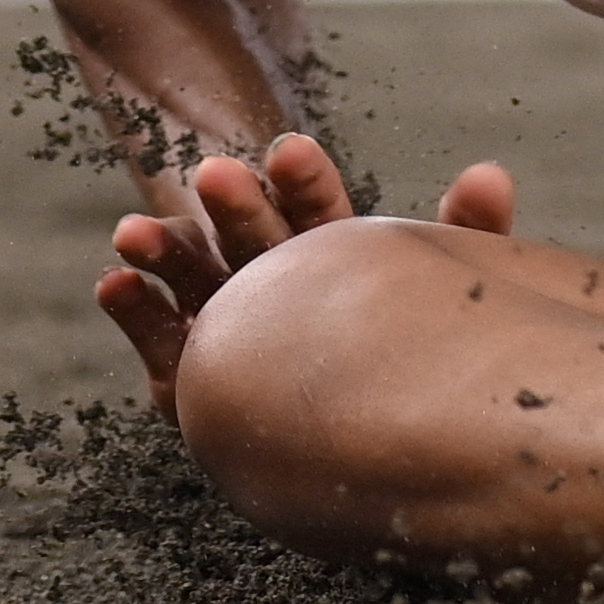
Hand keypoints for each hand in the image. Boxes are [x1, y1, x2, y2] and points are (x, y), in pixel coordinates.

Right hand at [95, 132, 514, 419]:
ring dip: (168, 251)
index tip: (293, 151)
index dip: (307, 183)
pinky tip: (113, 283)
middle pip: (254, 239)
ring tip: (136, 231)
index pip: (321, 212)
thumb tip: (490, 174)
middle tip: (215, 173)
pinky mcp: (194, 380)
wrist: (365, 452)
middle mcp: (275, 285)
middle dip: (235, 209)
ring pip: (197, 281)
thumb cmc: (412, 354)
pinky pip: (162, 341)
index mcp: (334, 259)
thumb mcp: (440, 291)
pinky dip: (136, 310)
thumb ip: (464, 236)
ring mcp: (230, 327)